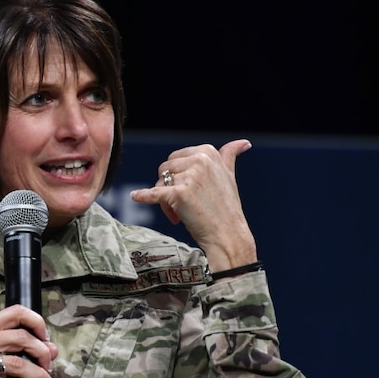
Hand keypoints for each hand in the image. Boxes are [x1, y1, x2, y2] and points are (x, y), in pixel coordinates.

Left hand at [129, 139, 256, 271]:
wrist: (228, 235)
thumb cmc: (226, 208)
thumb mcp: (229, 176)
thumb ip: (229, 156)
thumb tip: (243, 142)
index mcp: (208, 152)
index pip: (175, 159)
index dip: (177, 176)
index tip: (189, 191)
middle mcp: (199, 160)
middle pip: (165, 169)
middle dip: (168, 186)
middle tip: (182, 204)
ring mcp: (189, 176)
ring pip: (160, 183)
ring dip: (164, 200)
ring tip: (179, 213)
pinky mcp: (178, 193)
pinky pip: (153, 194)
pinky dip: (142, 196)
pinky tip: (135, 196)